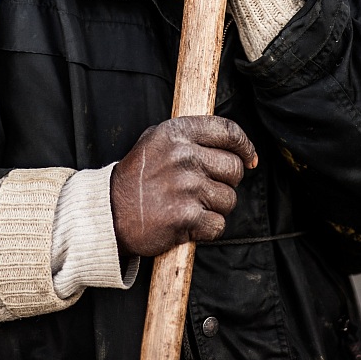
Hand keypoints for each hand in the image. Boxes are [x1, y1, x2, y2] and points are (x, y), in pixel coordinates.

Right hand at [109, 116, 257, 256]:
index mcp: (177, 133)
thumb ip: (188, 136)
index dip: (245, 146)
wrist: (110, 213)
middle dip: (227, 181)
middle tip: (208, 188)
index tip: (250, 158)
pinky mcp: (187, 216)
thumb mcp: (154, 140)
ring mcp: (186, 187)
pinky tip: (188, 222)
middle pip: (234, 168)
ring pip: (229, 198)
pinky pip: (218, 224)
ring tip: (191, 205)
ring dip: (216, 207)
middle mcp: (183, 156)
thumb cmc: (136, 178)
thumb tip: (230, 142)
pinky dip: (207, 228)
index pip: (228, 131)